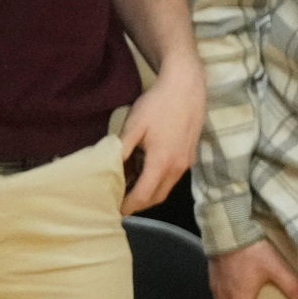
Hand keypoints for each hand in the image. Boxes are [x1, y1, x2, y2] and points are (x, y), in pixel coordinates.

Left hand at [116, 55, 203, 213]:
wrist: (186, 87)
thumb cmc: (158, 105)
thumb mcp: (134, 126)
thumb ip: (122, 150)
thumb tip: (108, 169)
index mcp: (162, 163)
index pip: (142, 196)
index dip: (127, 206)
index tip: (112, 210)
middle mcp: (177, 168)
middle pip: (156, 197)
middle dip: (137, 204)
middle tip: (117, 201)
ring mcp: (186, 163)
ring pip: (165, 188)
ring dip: (147, 192)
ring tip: (126, 186)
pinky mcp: (189, 156)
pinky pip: (172, 177)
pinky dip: (157, 181)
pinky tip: (142, 171)